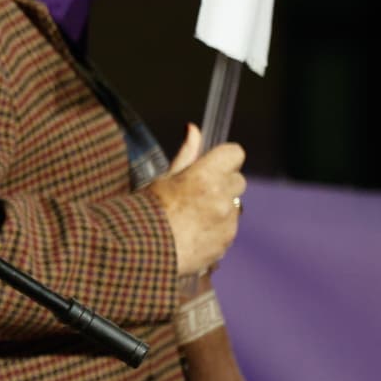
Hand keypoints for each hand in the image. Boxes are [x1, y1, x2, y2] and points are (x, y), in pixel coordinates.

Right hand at [146, 123, 244, 276]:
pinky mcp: (227, 242)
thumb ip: (186, 154)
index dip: (223, 158)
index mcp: (206, 177)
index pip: (235, 153)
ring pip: (234, 206)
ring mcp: (227, 223)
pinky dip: (217, 228)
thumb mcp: (164, 178)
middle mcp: (221, 198)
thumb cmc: (148, 211)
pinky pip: (228, 228)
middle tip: (197, 193)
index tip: (212, 165)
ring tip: (192, 217)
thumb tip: (193, 128)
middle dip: (223, 184)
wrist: (143, 252)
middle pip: (238, 180)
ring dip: (220, 207)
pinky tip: (194, 232)